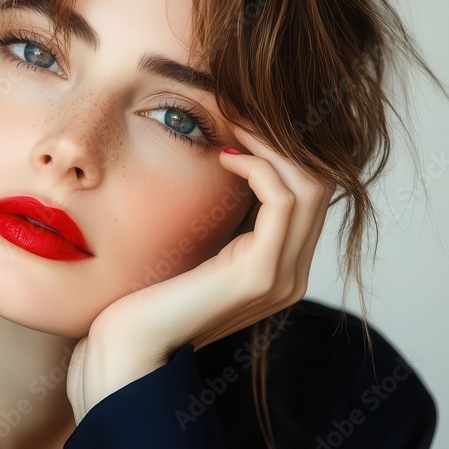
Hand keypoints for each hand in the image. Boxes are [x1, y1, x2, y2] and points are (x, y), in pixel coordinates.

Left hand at [66, 125, 335, 423]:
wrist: (127, 341)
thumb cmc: (149, 291)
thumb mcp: (193, 246)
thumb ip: (219, 219)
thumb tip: (222, 160)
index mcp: (277, 265)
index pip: (307, 192)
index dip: (282, 149)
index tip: (244, 116)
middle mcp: (290, 273)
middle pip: (320, 184)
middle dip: (284, 139)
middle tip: (245, 107)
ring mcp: (280, 277)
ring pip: (310, 186)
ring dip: (274, 145)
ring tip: (237, 121)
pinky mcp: (259, 275)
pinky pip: (283, 202)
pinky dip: (259, 169)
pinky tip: (225, 157)